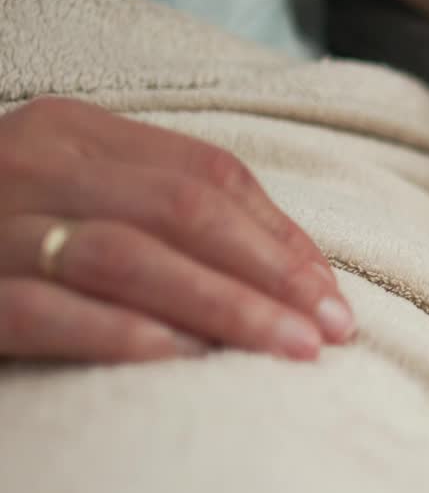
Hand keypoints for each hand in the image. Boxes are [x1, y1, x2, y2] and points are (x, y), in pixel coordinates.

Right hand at [0, 97, 354, 362]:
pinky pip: (41, 311)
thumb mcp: (86, 201)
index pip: (208, 175)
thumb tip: (300, 277)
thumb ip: (170, 217)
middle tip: (329, 334)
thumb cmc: (12, 240)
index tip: (333, 298)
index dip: (282, 239)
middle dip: (270, 276)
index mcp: (73, 132)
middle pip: (181, 211)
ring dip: (221, 307)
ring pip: (126, 256)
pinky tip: (182, 360)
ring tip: (287, 352)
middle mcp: (29, 162)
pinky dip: (119, 333)